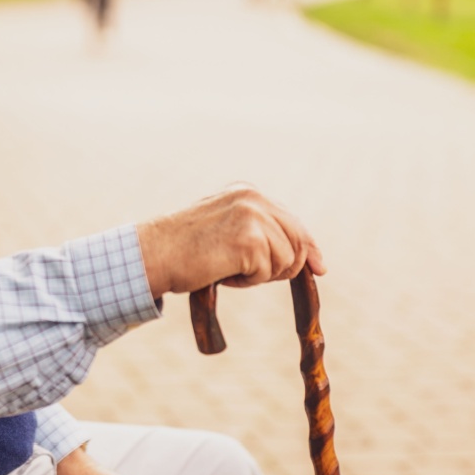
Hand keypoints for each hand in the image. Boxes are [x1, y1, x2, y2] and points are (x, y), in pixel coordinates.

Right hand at [135, 184, 324, 297]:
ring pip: (285, 261)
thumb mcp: (223, 227)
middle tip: (252, 274)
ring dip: (259, 274)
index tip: (320, 267)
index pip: (292, 221)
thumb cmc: (182, 248)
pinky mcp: (250, 241)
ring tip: (226, 267)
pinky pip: (267, 273)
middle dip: (285, 265)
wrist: (155, 254)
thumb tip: (300, 256)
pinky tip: (222, 272)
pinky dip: (247, 281)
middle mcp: (253, 199)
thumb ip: (255, 231)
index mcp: (247, 192)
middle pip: (298, 241)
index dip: (309, 247)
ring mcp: (253, 217)